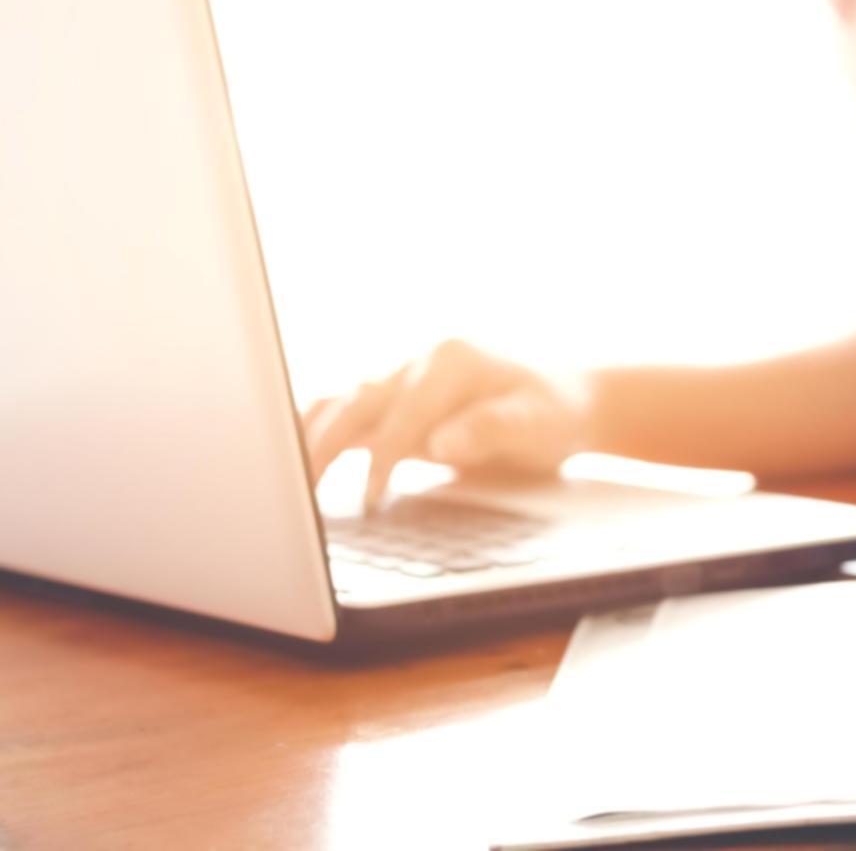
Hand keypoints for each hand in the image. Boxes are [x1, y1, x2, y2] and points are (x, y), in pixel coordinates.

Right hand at [301, 339, 589, 508]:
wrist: (565, 402)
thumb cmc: (553, 413)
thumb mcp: (538, 424)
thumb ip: (492, 429)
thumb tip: (441, 441)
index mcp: (451, 360)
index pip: (402, 415)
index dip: (383, 459)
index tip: (370, 501)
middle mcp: (418, 362)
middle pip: (354, 401)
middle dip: (324, 446)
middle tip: (299, 495)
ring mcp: (402, 380)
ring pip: (340, 404)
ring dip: (309, 440)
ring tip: (284, 485)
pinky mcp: (395, 403)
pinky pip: (347, 415)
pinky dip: (319, 437)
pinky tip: (298, 467)